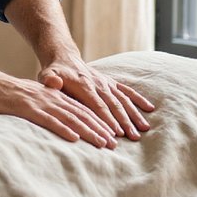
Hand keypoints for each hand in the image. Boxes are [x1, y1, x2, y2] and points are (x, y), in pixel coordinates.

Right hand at [0, 72, 124, 148]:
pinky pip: (49, 120)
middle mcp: (52, 98)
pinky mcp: (28, 109)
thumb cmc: (9, 96)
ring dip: (88, 131)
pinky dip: (63, 129)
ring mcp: (41, 103)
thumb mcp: (33, 101)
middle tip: (115, 143)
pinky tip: (74, 138)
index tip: (112, 136)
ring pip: (70, 118)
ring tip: (103, 142)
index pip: (81, 111)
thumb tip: (61, 123)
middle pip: (81, 114)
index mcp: (54, 97)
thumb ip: (48, 110)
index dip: (98, 123)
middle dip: (100, 129)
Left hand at [38, 56, 155, 140]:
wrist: (65, 59)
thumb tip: (53, 82)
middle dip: (124, 122)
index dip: (107, 119)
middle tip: (133, 138)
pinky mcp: (112, 83)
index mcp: (84, 85)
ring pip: (123, 100)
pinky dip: (138, 99)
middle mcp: (99, 84)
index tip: (116, 133)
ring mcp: (107, 83)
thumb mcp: (47, 74)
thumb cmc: (54, 72)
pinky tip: (149, 109)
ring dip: (134, 114)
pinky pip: (127, 91)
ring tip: (144, 129)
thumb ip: (49, 80)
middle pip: (114, 105)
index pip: (97, 105)